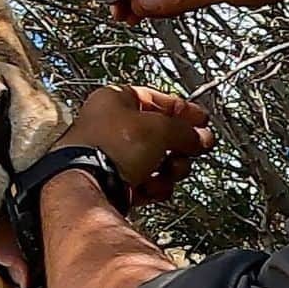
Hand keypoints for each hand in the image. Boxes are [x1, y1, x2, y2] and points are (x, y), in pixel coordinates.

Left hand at [54, 86, 214, 203]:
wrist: (87, 185)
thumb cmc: (112, 147)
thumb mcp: (161, 129)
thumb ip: (186, 131)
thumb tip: (201, 137)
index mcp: (114, 99)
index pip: (156, 99)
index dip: (182, 111)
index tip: (201, 121)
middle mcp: (109, 125)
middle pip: (158, 134)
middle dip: (177, 147)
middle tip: (190, 151)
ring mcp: (109, 155)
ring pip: (154, 161)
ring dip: (168, 169)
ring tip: (169, 172)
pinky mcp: (112, 182)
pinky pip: (143, 182)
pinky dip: (152, 186)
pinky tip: (151, 188)